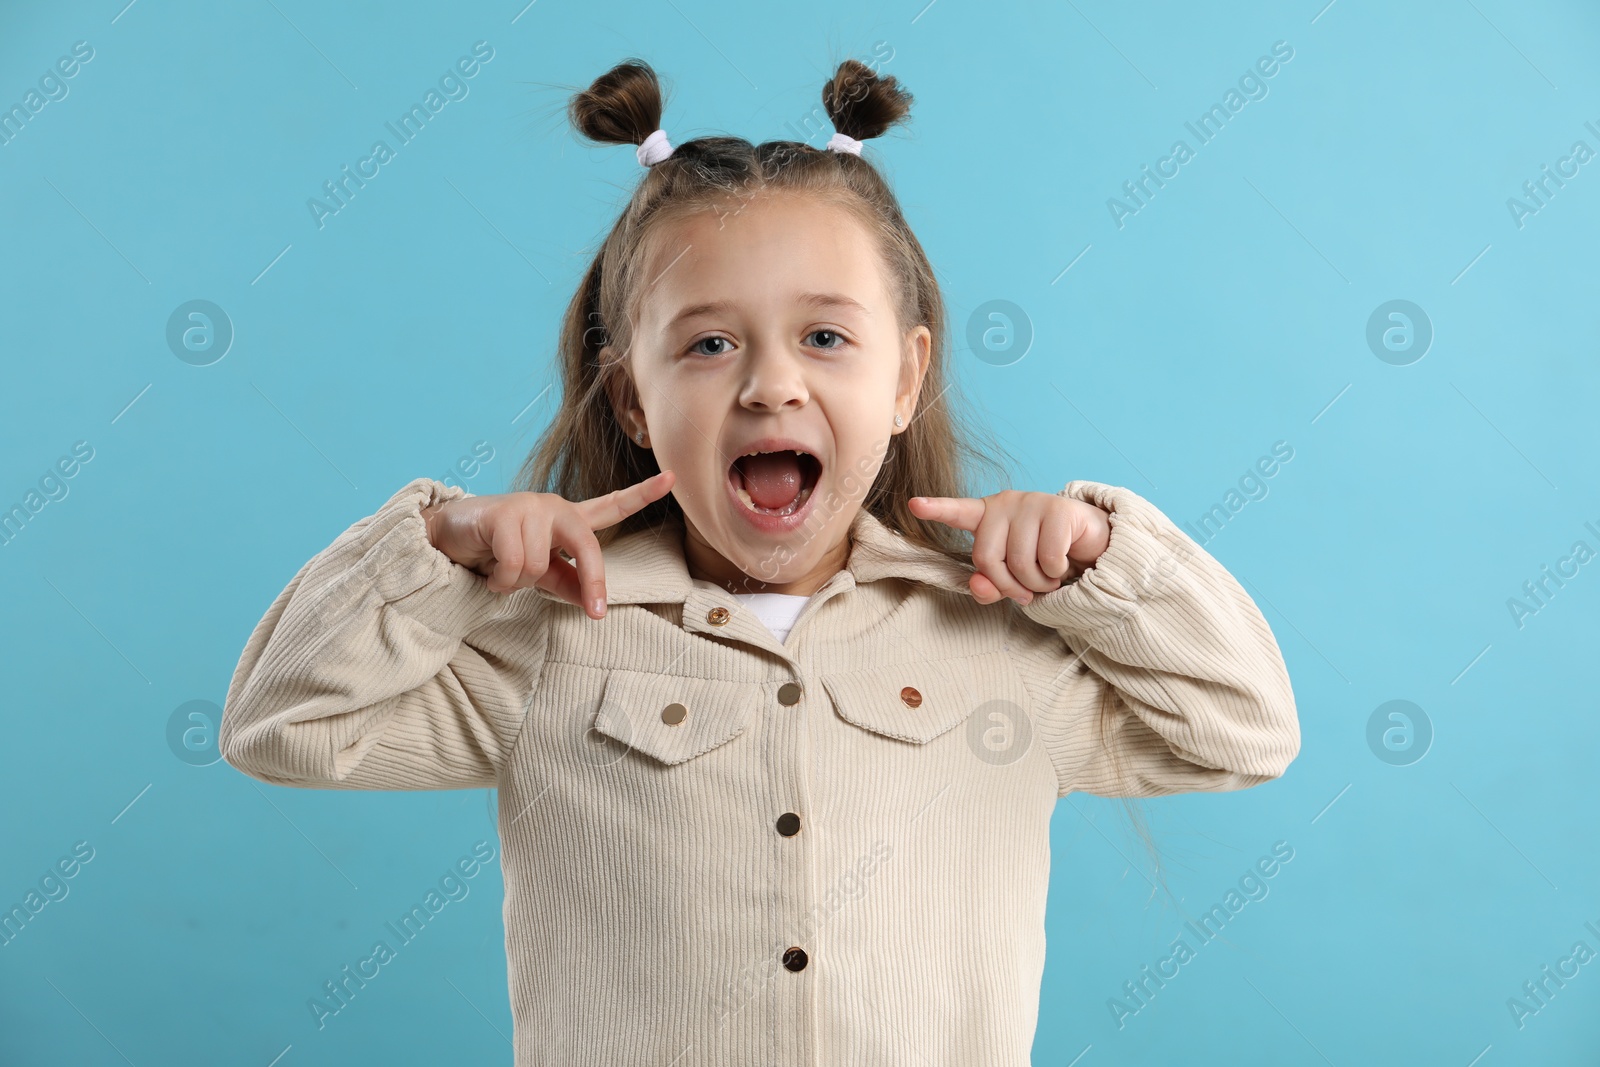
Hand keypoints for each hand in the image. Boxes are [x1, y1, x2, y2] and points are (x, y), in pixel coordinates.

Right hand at [421, 470, 675, 617]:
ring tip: (501, 570)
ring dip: (517, 582)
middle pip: (588, 547)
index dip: (643, 493)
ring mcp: (530, 507)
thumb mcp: (542, 575)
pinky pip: (516, 564)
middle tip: (596, 612)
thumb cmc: (499, 552)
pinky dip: (501, 580)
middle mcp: (554, 507)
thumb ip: (572, 585)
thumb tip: (597, 606)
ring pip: (540, 566)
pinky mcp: (504, 513)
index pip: (612, 506)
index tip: (673, 477)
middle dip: (592, 582)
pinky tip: (489, 568)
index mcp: (569, 519)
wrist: (450, 539)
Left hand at [908, 489, 1110, 605]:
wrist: (1091, 548)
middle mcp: (1006, 503)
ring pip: (1020, 561)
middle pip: (986, 557)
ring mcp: (1032, 502)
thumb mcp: (1013, 579)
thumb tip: (977, 585)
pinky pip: (1048, 557)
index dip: (936, 509)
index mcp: (987, 516)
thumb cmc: (1044, 562)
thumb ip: (989, 586)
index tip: (915, 504)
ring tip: (1048, 575)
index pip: (958, 512)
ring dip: (1038, 582)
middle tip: (1028, 590)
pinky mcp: (1059, 508)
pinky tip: (1064, 563)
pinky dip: (1057, 571)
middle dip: (1009, 584)